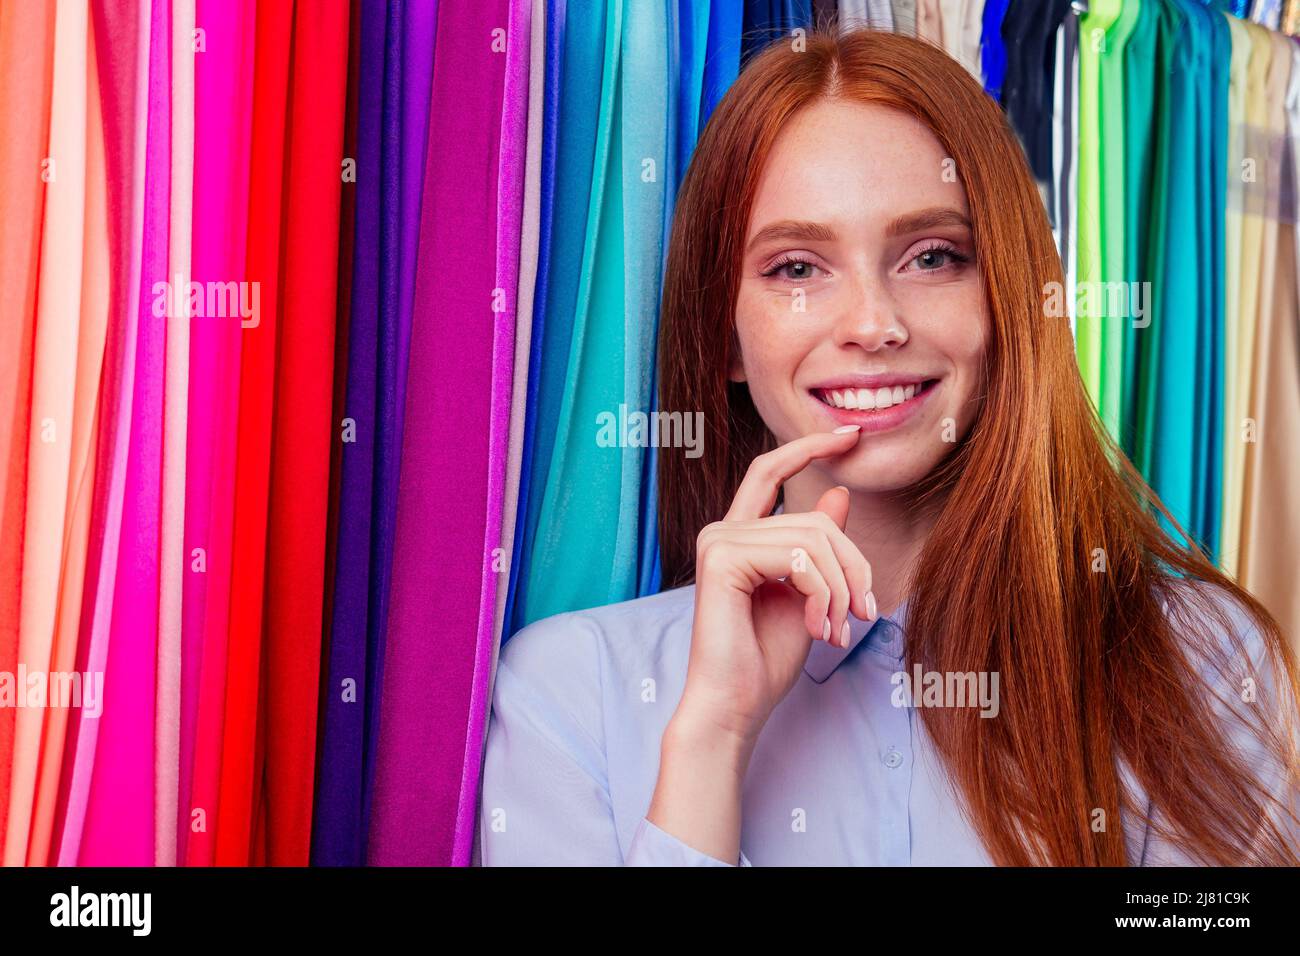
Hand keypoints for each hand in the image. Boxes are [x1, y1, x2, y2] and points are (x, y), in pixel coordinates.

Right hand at [674, 425, 875, 751]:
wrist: (736, 706)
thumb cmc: (766, 661)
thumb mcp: (810, 595)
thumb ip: (821, 547)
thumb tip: (839, 493)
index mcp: (739, 536)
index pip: (771, 471)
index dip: (810, 447)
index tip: (851, 434)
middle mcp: (723, 531)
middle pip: (814, 519)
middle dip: (853, 566)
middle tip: (865, 614)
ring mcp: (718, 541)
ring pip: (812, 538)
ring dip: (841, 589)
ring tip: (839, 630)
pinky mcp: (722, 558)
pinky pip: (798, 556)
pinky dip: (822, 593)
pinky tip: (818, 627)